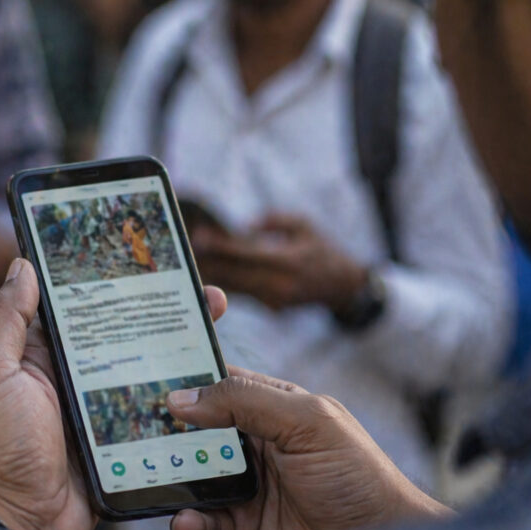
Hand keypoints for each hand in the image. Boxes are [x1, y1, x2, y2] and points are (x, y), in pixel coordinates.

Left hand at [0, 258, 229, 529]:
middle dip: (155, 304)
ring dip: (176, 341)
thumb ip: (3, 320)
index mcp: (32, 353)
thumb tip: (22, 266)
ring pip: (143, 364)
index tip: (139, 249)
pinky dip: (180, 390)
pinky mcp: (120, 438)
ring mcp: (96, 407)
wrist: (18, 529)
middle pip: (118, 329)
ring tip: (213, 314)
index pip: (73, 303)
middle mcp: (66, 375)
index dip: (103, 276)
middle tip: (197, 282)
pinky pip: (153, 407)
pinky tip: (210, 369)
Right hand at [166, 372, 451, 529]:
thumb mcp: (307, 422)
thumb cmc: (357, 477)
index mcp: (274, 410)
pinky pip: (200, 525)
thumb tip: (182, 397)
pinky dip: (187, 523)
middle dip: (162, 430)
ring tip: (144, 474)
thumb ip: (246, 401)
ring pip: (190, 479)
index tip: (141, 371)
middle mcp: (255, 448)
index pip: (220, 385)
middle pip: (195, 432)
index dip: (185, 378)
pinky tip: (185, 522)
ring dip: (168, 478)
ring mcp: (245, 491)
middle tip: (123, 427)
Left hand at [193, 214, 367, 310]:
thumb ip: (274, 221)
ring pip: (236, 287)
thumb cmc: (322, 249)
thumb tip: (246, 226)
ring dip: (214, 274)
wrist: (343, 286)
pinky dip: (227, 284)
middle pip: (234, 274)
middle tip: (186, 250)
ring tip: (192, 261)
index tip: (200, 237)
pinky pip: (244, 294)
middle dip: (210, 261)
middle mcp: (280, 284)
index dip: (221, 246)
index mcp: (289, 261)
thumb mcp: (304, 224)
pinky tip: (210, 274)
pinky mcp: (272, 308)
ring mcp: (275, 300)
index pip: (246, 253)